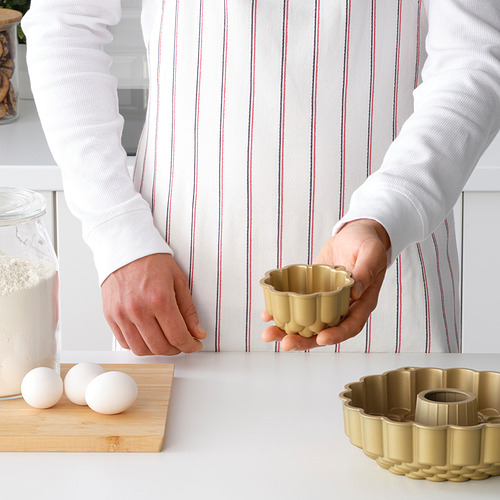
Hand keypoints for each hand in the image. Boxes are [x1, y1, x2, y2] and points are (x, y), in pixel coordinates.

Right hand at [102, 253, 205, 355]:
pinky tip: (148, 335)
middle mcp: (138, 309)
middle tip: (182, 342)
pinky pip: (125, 342)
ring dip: (157, 350)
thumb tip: (197, 333)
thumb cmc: (152, 261)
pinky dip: (139, 344)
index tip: (194, 344)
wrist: (125, 247)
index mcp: (159, 299)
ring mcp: (122, 314)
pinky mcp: (110, 316)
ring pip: (141, 350)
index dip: (190, 345)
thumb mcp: (179, 281)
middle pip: (160, 347)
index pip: (178, 336)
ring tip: (165, 340)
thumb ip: (188, 310)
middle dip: (176, 349)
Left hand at [261, 219, 389, 349]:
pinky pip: (296, 305)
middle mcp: (342, 307)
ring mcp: (325, 301)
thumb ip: (366, 271)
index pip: (350, 326)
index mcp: (361, 302)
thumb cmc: (368, 242)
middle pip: (323, 331)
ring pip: (307, 323)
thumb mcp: (372, 253)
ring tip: (268, 334)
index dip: (336, 335)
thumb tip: (355, 291)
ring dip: (287, 331)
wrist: (355, 233)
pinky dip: (281, 312)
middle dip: (303, 340)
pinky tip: (267, 315)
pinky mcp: (311, 291)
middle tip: (284, 344)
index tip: (321, 339)